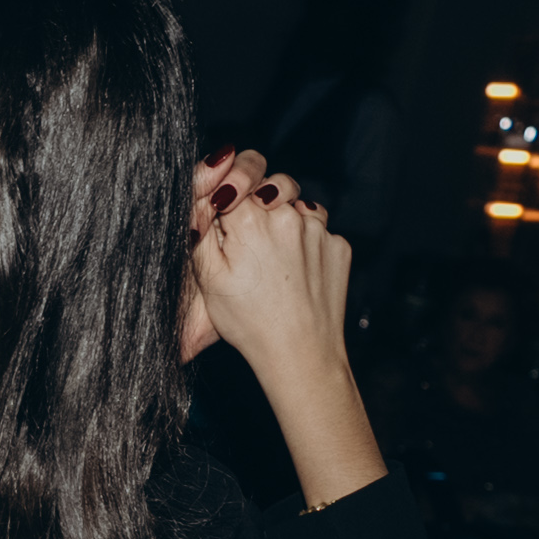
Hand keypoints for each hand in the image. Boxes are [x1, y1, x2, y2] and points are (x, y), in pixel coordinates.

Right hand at [181, 161, 349, 381]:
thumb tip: (202, 195)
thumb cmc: (249, 323)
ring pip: (295, 205)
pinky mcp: (339, 246)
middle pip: (266, 187)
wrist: (301, 356)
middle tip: (248, 244)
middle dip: (255, 205)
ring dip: (283, 221)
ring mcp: (319, 230)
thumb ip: (200, 230)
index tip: (225, 221)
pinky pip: (319, 228)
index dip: (225, 200)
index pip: (232, 183)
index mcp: (251, 220)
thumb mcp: (209, 280)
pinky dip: (306, 241)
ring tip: (273, 261)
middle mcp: (288, 215)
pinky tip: (295, 271)